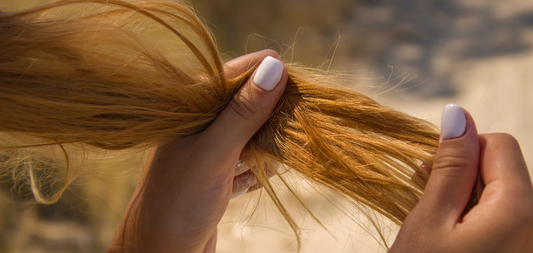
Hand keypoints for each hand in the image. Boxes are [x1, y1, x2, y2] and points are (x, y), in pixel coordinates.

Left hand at [105, 50, 287, 252]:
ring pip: (252, 133)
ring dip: (266, 148)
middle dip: (270, 118)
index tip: (298, 87)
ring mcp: (209, 149)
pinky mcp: (218, 173)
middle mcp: (199, 124)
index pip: (235, 74)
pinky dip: (257, 169)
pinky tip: (253, 181)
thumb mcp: (214, 153)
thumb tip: (275, 66)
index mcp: (189, 108)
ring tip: (261, 165)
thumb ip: (243, 112)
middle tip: (281, 136)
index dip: (268, 76)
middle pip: (248, 103)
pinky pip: (249, 159)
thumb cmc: (177, 204)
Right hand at [390, 105, 532, 251]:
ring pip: (500, 192)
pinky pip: (502, 217)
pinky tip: (454, 237)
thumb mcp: (430, 220)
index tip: (432, 179)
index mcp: (519, 210)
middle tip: (430, 204)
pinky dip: (476, 217)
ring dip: (467, 198)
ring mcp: (528, 239)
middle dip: (463, 176)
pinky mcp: (517, 248)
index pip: (499, 144)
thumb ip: (450, 167)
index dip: (461, 153)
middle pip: (502, 168)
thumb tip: (458, 114)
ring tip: (439, 225)